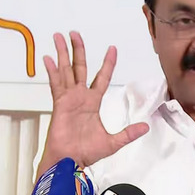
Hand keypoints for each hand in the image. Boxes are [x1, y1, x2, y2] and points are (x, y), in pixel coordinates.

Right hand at [37, 32, 149, 175]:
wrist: (70, 161)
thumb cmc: (86, 153)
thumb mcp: (113, 142)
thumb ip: (128, 133)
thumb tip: (146, 127)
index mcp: (92, 103)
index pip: (101, 77)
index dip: (107, 63)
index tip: (111, 48)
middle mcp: (80, 97)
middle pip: (79, 67)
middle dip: (77, 50)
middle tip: (74, 33)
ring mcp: (68, 99)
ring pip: (66, 70)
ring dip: (62, 53)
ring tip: (59, 37)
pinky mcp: (59, 104)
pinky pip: (56, 84)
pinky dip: (52, 71)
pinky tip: (49, 58)